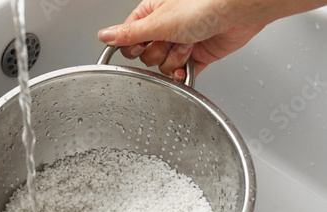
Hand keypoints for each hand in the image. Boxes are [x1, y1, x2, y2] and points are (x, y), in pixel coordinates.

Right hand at [97, 0, 268, 78]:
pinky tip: (187, 63)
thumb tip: (104, 36)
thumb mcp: (158, 21)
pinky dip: (183, 74)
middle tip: (170, 39)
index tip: (142, 44)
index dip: (133, 47)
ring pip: (163, 66)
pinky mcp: (196, 56)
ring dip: (175, 58)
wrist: (237, 11)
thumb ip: (129, 34)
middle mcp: (165, 29)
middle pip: (146, 56)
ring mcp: (180, 43)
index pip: (129, 39)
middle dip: (159, 52)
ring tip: (188, 43)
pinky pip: (181, 74)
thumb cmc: (203, 4)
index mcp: (151, 15)